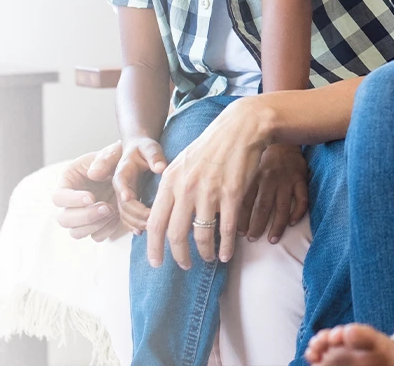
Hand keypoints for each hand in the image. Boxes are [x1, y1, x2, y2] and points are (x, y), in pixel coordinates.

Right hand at [52, 142, 122, 240]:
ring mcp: (82, 215)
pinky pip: (95, 236)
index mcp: (68, 181)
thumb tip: (92, 174)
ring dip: (94, 225)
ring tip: (112, 210)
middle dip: (85, 216)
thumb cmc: (117, 159)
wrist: (131, 172)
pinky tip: (117, 217)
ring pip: (76, 232)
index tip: (91, 198)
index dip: (72, 200)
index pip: (58, 197)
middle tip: (106, 207)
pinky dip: (106, 230)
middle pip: (64, 219)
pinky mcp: (96, 225)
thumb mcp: (113, 153)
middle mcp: (71, 201)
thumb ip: (104, 159)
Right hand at [113, 136, 166, 233]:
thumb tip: (161, 168)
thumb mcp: (149, 147)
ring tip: (151, 227)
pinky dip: (133, 226)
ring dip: (135, 222)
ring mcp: (123, 197)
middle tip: (152, 218)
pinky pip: (126, 218)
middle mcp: (120, 187)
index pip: (120, 183)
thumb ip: (154, 156)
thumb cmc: (144, 148)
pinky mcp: (128, 204)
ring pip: (124, 214)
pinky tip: (142, 231)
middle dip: (136, 213)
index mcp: (122, 172)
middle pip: (123, 204)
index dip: (124, 191)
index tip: (129, 198)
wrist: (139, 151)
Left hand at [146, 96, 275, 269]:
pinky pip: (226, 229)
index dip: (154, 248)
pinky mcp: (231, 194)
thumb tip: (162, 217)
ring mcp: (209, 191)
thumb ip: (170, 189)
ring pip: (202, 236)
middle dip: (179, 257)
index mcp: (170, 181)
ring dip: (204, 253)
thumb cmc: (210, 146)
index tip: (156, 263)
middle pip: (176, 235)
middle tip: (184, 265)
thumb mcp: (181, 163)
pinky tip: (227, 254)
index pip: (155, 223)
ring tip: (207, 257)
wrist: (240, 127)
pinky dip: (226, 247)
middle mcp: (186, 188)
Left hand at [242, 143, 308, 243]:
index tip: (238, 233)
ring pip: (282, 206)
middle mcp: (270, 178)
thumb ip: (239, 182)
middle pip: (263, 206)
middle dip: (257, 225)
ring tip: (272, 239)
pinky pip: (302, 198)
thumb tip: (222, 205)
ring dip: (277, 225)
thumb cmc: (263, 156)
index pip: (245, 201)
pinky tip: (293, 223)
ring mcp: (287, 179)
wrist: (284, 139)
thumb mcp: (249, 164)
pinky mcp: (301, 179)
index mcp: (255, 175)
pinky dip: (298, 212)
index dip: (241, 219)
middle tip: (252, 239)